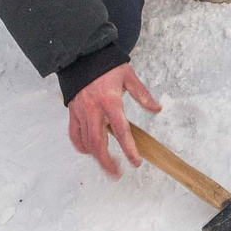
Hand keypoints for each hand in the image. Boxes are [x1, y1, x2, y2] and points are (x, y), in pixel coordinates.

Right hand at [67, 63, 159, 178]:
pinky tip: (89, 151)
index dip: (129, 149)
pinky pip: (74, 134)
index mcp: (110, 101)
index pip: (121, 131)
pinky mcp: (72, 113)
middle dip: (107, 162)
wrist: (81, 56)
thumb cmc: (106, 65)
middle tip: (117, 173)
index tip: (136, 162)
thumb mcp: (128, 76)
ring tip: (107, 165)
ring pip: (86, 142)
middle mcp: (93, 110)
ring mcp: (81, 113)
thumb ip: (142, 95)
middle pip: (98, 143)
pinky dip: (81, 146)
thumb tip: (157, 109)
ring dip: (96, 157)